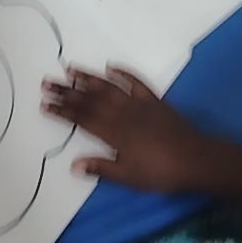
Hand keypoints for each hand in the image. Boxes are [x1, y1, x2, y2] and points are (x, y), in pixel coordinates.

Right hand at [41, 67, 208, 193]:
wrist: (196, 159)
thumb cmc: (160, 172)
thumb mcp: (129, 177)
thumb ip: (101, 168)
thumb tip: (74, 164)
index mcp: (114, 133)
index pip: (82, 119)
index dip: (63, 111)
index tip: (45, 103)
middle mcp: (122, 113)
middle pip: (90, 100)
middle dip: (67, 91)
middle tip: (47, 82)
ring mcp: (139, 104)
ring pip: (108, 87)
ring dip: (88, 78)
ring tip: (70, 69)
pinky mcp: (154, 100)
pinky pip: (135, 82)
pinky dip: (122, 73)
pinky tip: (110, 66)